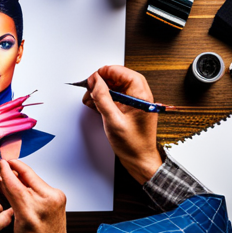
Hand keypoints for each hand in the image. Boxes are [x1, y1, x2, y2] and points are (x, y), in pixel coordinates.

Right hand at [0, 159, 70, 232]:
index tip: (0, 163)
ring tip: (10, 175)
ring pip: (32, 177)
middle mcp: (47, 200)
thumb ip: (9, 197)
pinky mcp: (58, 194)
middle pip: (26, 175)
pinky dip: (28, 181)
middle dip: (13, 168)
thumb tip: (1, 180)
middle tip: (3, 165)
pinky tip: (21, 183)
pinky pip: (39, 182)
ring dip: (20, 174)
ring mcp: (55, 196)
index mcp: (33, 210)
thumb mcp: (16, 221)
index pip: (15, 183)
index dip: (5, 171)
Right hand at [83, 65, 162, 183]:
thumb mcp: (113, 119)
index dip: (106, 73)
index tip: (93, 79)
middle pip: (118, 77)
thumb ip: (102, 97)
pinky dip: (103, 98)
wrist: (139, 160)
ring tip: (91, 99)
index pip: (123, 72)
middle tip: (90, 89)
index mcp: (141, 96)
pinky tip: (95, 104)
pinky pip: (114, 95)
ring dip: (100, 91)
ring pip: (114, 86)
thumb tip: (94, 80)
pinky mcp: (128, 107)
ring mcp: (133, 101)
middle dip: (101, 82)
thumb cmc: (133, 144)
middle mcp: (139, 96)